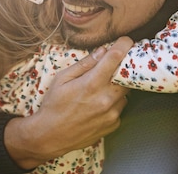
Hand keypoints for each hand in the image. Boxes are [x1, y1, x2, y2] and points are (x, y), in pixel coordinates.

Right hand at [4, 37, 132, 168]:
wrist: (50, 136)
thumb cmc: (53, 104)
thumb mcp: (62, 79)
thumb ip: (84, 64)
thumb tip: (102, 51)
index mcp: (92, 83)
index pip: (115, 57)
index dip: (123, 45)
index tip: (125, 40)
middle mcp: (105, 98)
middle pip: (127, 75)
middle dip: (123, 67)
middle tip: (113, 66)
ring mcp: (111, 113)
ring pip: (125, 92)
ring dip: (117, 87)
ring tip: (101, 89)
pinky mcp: (113, 124)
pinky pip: (120, 108)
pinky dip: (114, 103)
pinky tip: (99, 105)